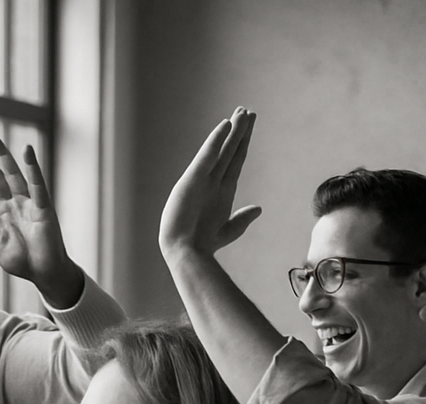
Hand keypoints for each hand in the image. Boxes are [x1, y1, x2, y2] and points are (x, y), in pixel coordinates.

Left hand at [0, 136, 83, 308]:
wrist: (43, 274)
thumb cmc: (23, 263)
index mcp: (7, 213)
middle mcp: (20, 205)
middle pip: (8, 176)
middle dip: (0, 158)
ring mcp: (32, 205)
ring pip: (21, 176)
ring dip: (12, 158)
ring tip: (4, 142)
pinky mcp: (44, 209)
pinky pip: (38, 185)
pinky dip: (33, 168)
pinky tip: (27, 153)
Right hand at [159, 107, 261, 262]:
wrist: (187, 252)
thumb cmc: (204, 243)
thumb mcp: (228, 229)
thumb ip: (241, 218)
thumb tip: (257, 209)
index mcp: (222, 190)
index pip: (236, 160)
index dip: (243, 142)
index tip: (249, 124)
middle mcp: (213, 181)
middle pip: (230, 150)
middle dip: (239, 131)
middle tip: (246, 110)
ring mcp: (202, 179)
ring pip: (221, 149)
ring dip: (232, 129)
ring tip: (242, 111)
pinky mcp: (192, 180)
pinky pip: (207, 156)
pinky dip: (216, 140)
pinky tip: (225, 125)